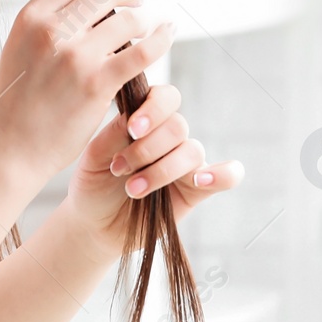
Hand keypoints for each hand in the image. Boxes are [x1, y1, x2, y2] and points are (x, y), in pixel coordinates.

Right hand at [0, 0, 174, 186]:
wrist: (12, 148)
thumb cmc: (19, 98)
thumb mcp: (21, 44)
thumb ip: (48, 10)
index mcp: (32, 16)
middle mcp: (52, 30)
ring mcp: (75, 56)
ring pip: (129, 19)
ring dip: (144, 20)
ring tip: (146, 28)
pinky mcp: (96, 83)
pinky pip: (141, 51)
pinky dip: (161, 39)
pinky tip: (167, 34)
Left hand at [62, 83, 244, 257]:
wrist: (96, 224)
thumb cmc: (94, 184)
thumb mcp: (94, 157)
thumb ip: (114, 134)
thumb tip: (133, 118)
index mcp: (145, 120)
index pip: (165, 98)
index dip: (153, 109)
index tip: (132, 130)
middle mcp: (169, 138)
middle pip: (178, 126)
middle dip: (147, 149)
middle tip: (120, 170)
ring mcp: (185, 163)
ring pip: (192, 151)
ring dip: (162, 170)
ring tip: (133, 190)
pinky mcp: (197, 190)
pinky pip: (228, 175)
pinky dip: (223, 174)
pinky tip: (200, 180)